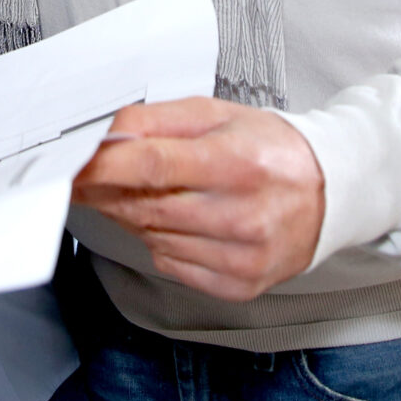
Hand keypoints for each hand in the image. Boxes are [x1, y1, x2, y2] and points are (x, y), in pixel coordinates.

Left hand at [71, 98, 325, 301]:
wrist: (327, 193)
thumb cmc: (269, 149)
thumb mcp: (218, 115)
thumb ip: (158, 121)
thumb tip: (106, 134)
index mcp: (239, 163)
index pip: (154, 165)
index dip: (104, 167)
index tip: (73, 165)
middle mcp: (244, 215)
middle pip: (147, 207)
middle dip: (109, 192)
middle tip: (89, 177)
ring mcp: (242, 257)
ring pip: (154, 238)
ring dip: (136, 216)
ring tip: (152, 193)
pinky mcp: (240, 285)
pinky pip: (172, 265)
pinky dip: (163, 242)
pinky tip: (182, 222)